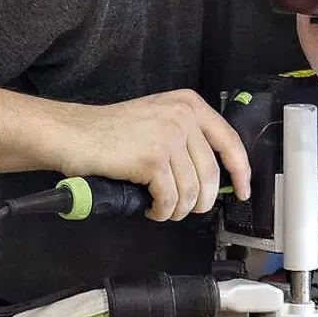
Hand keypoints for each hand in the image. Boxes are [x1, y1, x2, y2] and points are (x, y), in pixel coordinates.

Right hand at [65, 89, 250, 222]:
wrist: (74, 135)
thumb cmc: (109, 132)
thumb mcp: (158, 119)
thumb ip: (187, 138)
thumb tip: (213, 175)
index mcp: (189, 105)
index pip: (230, 141)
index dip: (241, 171)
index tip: (243, 190)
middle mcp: (183, 116)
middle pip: (211, 174)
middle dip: (201, 201)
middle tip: (187, 209)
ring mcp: (169, 137)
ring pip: (192, 191)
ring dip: (179, 209)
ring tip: (163, 209)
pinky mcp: (153, 159)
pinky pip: (170, 199)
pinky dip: (162, 211)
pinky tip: (151, 208)